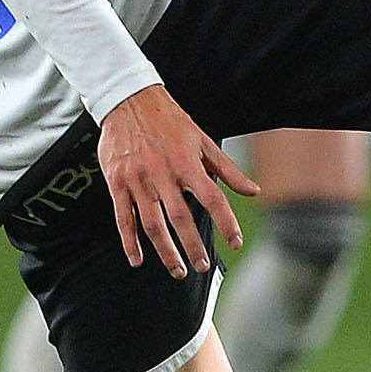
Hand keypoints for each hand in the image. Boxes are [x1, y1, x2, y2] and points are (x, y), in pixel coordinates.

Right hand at [96, 83, 259, 276]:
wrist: (128, 100)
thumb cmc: (171, 122)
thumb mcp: (203, 141)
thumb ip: (228, 170)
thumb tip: (254, 191)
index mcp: (187, 163)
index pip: (212, 198)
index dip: (227, 221)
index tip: (236, 242)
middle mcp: (163, 173)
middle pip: (180, 217)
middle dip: (193, 246)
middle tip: (203, 267)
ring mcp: (137, 179)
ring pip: (152, 223)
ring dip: (165, 251)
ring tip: (178, 271)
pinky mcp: (117, 182)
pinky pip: (123, 218)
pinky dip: (129, 241)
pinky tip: (138, 260)